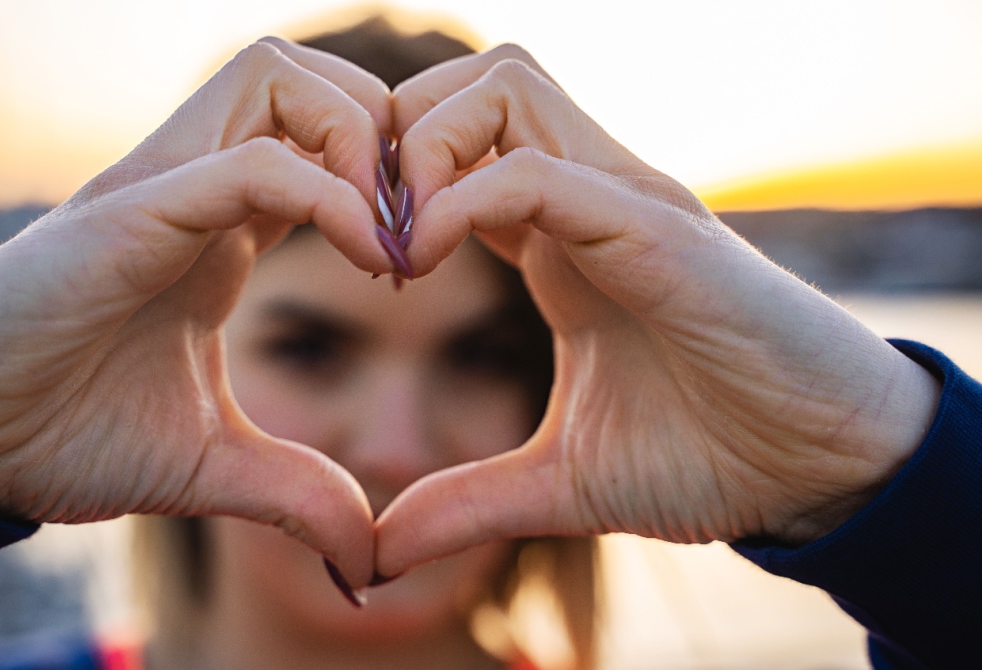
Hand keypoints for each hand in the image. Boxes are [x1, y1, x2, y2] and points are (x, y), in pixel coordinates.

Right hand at [0, 38, 397, 586]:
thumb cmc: (60, 434)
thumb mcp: (210, 465)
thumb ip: (297, 490)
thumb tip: (366, 560)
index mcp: (220, 227)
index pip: (322, 139)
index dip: (390, 181)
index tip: (420, 262)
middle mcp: (193, 187)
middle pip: (310, 76)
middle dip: (386, 130)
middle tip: (415, 225)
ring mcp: (158, 191)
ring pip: (275, 77)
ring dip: (357, 139)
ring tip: (386, 235)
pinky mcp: (126, 217)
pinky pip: (247, 162)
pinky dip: (327, 195)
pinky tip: (368, 262)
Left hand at [375, 45, 941, 575]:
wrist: (820, 472)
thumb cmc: (710, 457)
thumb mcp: (561, 483)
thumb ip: (466, 503)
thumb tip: (379, 551)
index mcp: (561, 239)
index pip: (459, 146)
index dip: (392, 183)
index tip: (363, 260)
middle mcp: (589, 198)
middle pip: (471, 81)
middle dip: (398, 133)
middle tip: (366, 225)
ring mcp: (624, 202)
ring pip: (503, 86)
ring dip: (428, 147)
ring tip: (402, 241)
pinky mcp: (657, 230)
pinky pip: (539, 172)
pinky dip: (465, 200)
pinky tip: (426, 262)